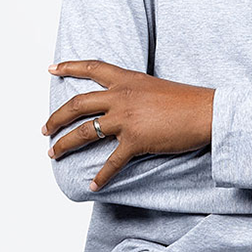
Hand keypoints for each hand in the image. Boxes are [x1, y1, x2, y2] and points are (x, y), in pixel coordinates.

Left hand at [42, 60, 214, 191]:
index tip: (52, 68)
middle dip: (55, 118)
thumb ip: (135, 92)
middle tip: (45, 129)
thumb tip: (123, 105)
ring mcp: (126, 119)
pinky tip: (94, 185)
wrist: (206, 112)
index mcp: (128, 80)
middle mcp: (122, 96)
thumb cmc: (188, 100)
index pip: (92, 68)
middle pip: (77, 104)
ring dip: (65, 144)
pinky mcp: (135, 141)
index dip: (69, 67)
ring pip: (84, 132)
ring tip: (53, 153)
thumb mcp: (155, 87)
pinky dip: (101, 176)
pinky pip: (112, 162)